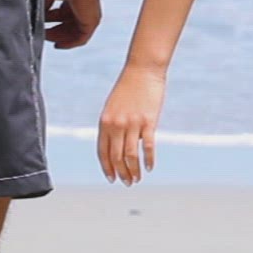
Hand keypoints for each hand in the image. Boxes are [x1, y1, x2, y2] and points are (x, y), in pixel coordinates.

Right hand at [43, 0, 100, 48]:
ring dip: (59, 37)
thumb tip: (40, 13)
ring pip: (73, 33)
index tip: (40, 24)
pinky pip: (81, 39)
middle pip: (67, 25)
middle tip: (41, 33)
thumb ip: (46, 3)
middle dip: (53, 30)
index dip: (51, 20)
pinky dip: (69, 43)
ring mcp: (89, 16)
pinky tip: (58, 45)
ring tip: (45, 37)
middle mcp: (83, 9)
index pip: (63, 14)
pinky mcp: (91, 22)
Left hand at [97, 65, 165, 184]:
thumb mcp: (114, 107)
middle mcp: (116, 124)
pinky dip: (148, 160)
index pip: (102, 152)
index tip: (112, 178)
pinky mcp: (148, 121)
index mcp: (105, 122)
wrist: (142, 69)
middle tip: (127, 182)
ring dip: (134, 171)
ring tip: (137, 179)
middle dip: (121, 173)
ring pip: (131, 156)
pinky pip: (148, 146)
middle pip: (116, 157)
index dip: (107, 167)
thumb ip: (113, 125)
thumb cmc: (129, 87)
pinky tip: (150, 167)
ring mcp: (132, 123)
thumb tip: (119, 145)